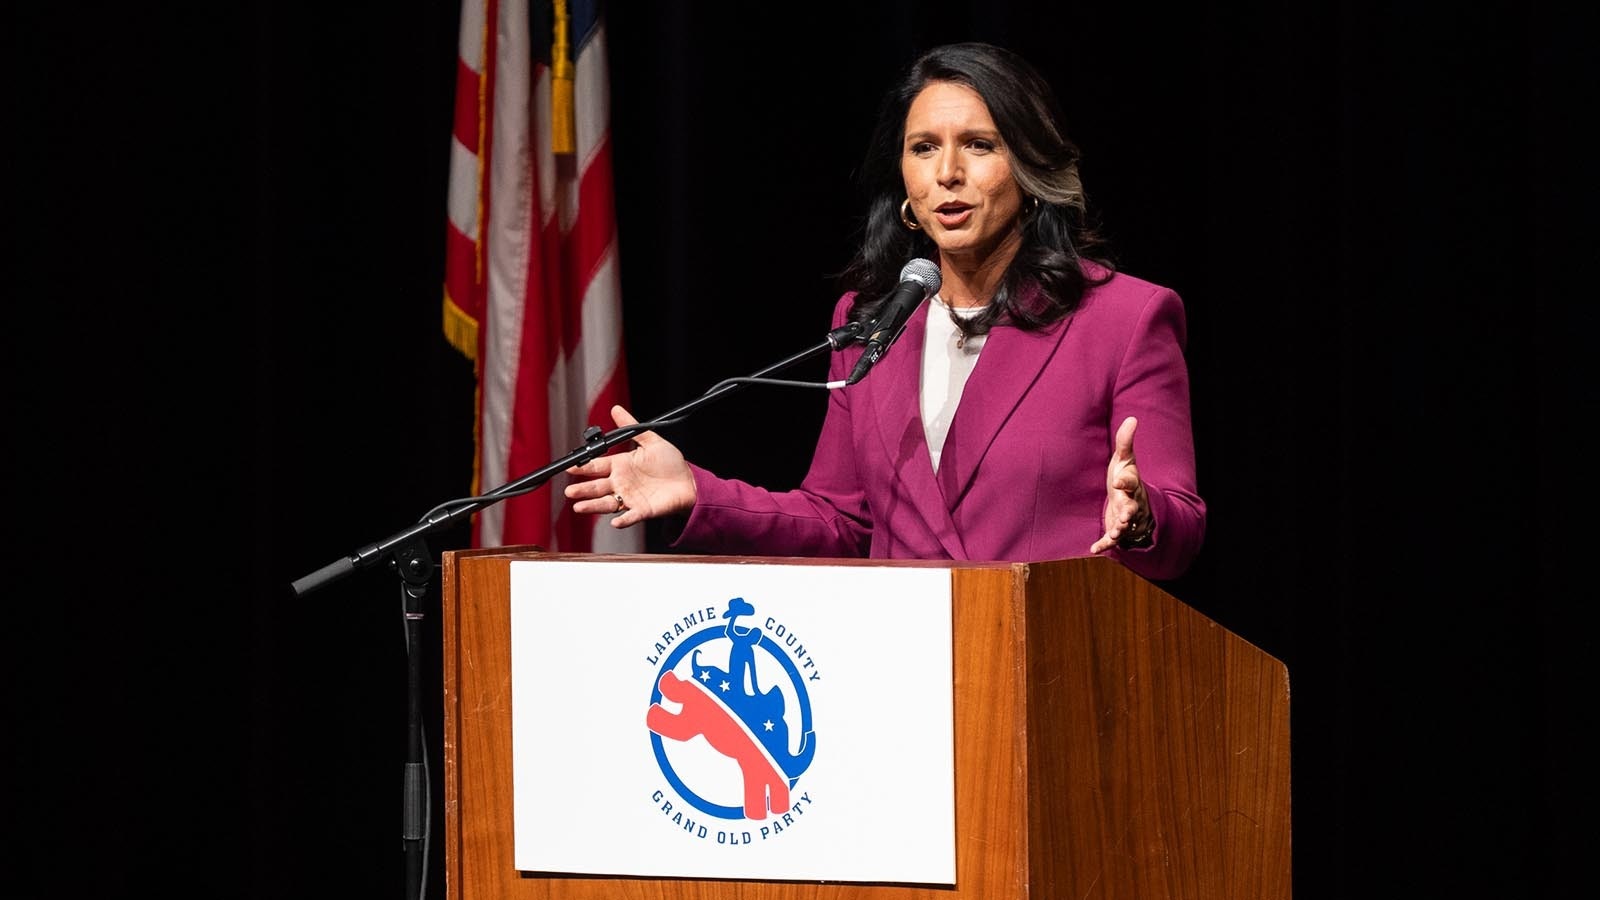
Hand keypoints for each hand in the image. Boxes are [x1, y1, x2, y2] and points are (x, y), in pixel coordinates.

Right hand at [564, 405, 696, 527]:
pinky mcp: (643, 510)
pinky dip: (623, 520)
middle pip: (597, 487)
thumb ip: (632, 427)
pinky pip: (631, 516)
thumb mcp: (651, 440)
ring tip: (579, 507)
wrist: (689, 482)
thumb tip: (616, 409)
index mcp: (621, 465)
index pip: (597, 466)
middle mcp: (622, 483)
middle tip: (570, 491)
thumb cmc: (670, 463)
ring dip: (593, 506)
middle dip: (582, 489)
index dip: (583, 467)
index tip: (570, 467)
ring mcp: (630, 497)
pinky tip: (616, 522)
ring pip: (607, 503)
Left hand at [1090, 416, 1152, 553]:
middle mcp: (1131, 502)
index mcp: (1131, 485)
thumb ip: (1125, 442)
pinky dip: (1104, 544)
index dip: (1125, 481)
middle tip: (1125, 514)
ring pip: (1125, 526)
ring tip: (1116, 530)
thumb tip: (1132, 418)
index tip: (1118, 480)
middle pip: (1132, 507)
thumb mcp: (1125, 460)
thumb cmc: (1125, 479)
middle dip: (1129, 511)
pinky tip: (1094, 549)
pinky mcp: (1116, 531)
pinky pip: (1112, 540)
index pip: (1131, 482)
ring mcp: (1125, 519)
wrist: (1131, 502)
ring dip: (1120, 528)